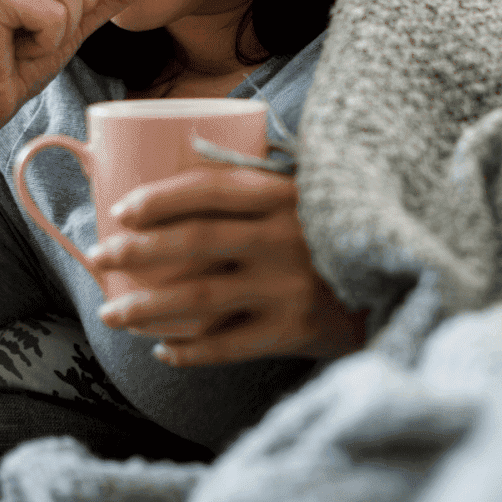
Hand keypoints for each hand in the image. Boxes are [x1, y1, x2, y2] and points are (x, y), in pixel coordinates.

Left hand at [91, 166, 367, 364]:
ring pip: (199, 298)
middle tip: (98, 258)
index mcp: (286, 195)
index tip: (120, 210)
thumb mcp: (313, 191)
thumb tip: (191, 149)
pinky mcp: (294, 331)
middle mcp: (284, 238)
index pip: (209, 188)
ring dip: (146, 308)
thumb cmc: (343, 231)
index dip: (159, 198)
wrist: (404, 282)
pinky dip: (190, 351)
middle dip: (135, 251)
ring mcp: (287, 287)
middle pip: (193, 243)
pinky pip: (227, 345)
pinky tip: (163, 351)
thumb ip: (264, 176)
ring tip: (111, 314)